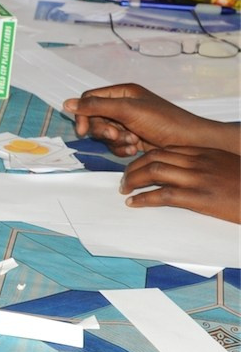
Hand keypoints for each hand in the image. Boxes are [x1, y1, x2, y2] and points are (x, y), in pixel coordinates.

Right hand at [63, 83, 238, 154]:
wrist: (189, 142)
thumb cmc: (163, 121)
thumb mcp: (127, 110)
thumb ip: (96, 106)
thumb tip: (66, 103)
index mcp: (122, 93)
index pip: (89, 99)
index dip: (83, 114)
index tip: (83, 130)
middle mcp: (123, 106)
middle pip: (94, 118)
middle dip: (103, 130)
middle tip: (116, 136)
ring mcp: (128, 123)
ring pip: (104, 134)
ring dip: (115, 141)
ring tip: (131, 142)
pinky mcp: (132, 138)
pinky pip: (115, 145)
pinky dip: (121, 149)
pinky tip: (134, 149)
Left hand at [119, 146, 240, 222]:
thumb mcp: (227, 168)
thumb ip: (207, 165)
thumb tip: (186, 172)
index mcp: (205, 153)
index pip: (165, 148)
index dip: (145, 156)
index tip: (135, 165)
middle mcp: (199, 161)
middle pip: (154, 156)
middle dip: (133, 167)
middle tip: (124, 179)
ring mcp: (199, 179)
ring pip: (154, 171)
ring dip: (132, 180)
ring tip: (124, 190)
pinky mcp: (201, 198)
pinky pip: (163, 195)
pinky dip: (143, 198)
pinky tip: (134, 203)